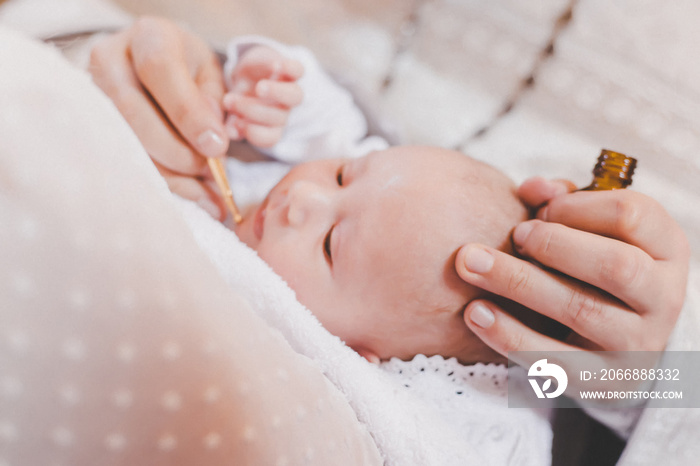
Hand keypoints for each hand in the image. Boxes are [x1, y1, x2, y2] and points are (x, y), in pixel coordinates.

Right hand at [89, 17, 227, 218]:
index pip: (160, 71)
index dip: (188, 114)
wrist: (149, 63)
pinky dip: (162, 184)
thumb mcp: (208, 72)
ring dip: (171, 175)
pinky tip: (193, 197)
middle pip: (134, 113)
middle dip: (178, 152)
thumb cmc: (186, 67)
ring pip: (125, 143)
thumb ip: (212, 100)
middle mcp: (109, 62)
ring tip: (208, 194)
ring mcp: (92, 96)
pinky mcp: (92, 128)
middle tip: (211, 172)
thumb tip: (211, 139)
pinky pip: (124, 162)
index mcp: (148, 38)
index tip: (216, 146)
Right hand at [224, 45, 302, 147]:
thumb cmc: (243, 96)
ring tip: (259, 88)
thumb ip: (232, 123)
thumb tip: (230, 134)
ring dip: (277, 92)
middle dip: (252, 110)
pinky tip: (275, 66)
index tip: (236, 124)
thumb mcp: (234, 109)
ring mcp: (290, 91)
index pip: (270, 137)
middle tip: (229, 101)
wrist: (255, 71)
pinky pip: (298, 71)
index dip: (255, 133)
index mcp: (271, 126)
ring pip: (294, 96)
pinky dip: (289, 68)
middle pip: (278, 118)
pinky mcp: (292, 71)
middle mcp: (284, 111)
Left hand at [455, 178, 689, 377]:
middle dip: (553, 244)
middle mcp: (663, 298)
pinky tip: (475, 313)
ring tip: (470, 265)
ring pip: (581, 310)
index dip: (578, 206)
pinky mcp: (603, 381)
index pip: (632, 214)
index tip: (542, 210)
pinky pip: (555, 361)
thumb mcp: (591, 231)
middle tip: (513, 234)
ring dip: (518, 283)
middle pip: (614, 265)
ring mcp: (638, 344)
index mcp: (666, 250)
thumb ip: (562, 202)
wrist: (615, 343)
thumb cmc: (592, 268)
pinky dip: (510, 336)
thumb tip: (534, 188)